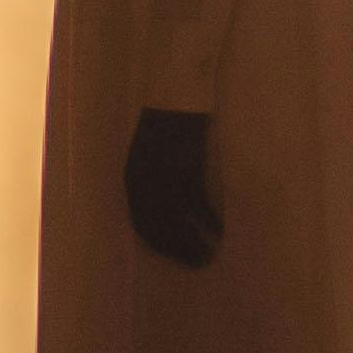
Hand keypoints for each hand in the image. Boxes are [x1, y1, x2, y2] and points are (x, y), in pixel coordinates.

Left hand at [124, 106, 220, 268]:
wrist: (175, 89)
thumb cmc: (165, 120)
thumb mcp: (148, 151)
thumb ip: (151, 179)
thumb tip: (169, 210)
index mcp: (132, 177)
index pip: (142, 223)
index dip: (160, 244)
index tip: (175, 258)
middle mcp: (145, 181)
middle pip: (160, 228)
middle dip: (178, 250)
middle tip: (197, 263)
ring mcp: (166, 176)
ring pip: (179, 222)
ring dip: (193, 243)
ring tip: (209, 255)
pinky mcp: (188, 167)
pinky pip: (199, 204)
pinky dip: (210, 221)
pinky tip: (219, 230)